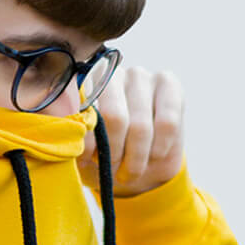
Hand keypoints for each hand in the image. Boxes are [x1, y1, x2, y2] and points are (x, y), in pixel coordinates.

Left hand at [77, 66, 184, 196]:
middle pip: (114, 117)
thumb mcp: (85, 152)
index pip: (83, 109)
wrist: (138, 165)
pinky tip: (154, 155)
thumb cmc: (104, 154)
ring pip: (141, 125)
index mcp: (83, 86)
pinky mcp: (169, 84)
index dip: (87, 139)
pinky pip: (167, 123)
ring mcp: (141, 76)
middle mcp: (111, 74)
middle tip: (112, 167)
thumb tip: (75, 137)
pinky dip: (159, 148)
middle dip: (114, 152)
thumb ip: (77, 139)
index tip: (87, 158)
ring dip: (136, 158)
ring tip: (130, 170)